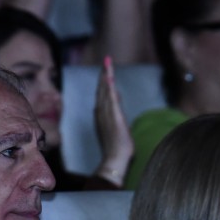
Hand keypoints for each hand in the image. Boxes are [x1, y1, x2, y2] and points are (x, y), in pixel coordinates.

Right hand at [93, 56, 133, 185]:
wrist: (114, 159)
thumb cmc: (116, 147)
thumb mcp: (116, 126)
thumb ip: (115, 111)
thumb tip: (116, 97)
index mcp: (102, 115)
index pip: (102, 94)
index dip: (103, 81)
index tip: (105, 70)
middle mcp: (102, 113)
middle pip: (102, 89)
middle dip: (104, 74)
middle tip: (106, 60)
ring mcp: (107, 115)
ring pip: (105, 92)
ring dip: (106, 76)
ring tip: (107, 63)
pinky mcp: (114, 118)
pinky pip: (111, 99)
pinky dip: (109, 88)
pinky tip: (109, 77)